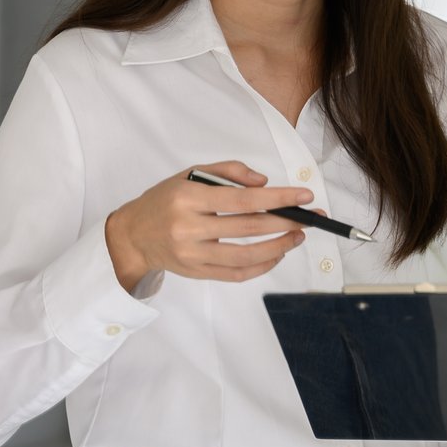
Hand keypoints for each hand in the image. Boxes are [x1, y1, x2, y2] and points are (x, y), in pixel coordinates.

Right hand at [103, 161, 308, 291]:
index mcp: (188, 198)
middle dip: (286, 223)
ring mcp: (191, 255)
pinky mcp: (195, 273)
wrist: (134, 234)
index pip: (242, 200)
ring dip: (279, 247)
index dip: (277, 199)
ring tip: (298, 236)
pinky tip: (277, 253)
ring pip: (245, 257)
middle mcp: (188, 229)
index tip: (304, 196)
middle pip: (248, 229)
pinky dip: (261, 267)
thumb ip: (230, 172)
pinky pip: (235, 275)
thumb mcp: (191, 174)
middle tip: (312, 218)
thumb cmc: (167, 199)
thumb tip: (265, 183)